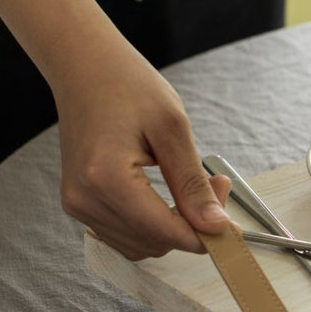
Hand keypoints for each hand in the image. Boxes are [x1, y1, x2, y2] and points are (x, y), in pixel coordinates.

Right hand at [54, 41, 232, 259]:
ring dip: (174, 227)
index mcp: (107, 179)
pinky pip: (124, 233)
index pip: (165, 233)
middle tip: (216, 185)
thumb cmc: (127, 85)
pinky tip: (168, 196)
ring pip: (140, 245)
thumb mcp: (173, 128)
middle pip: (155, 243)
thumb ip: (192, 183)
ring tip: (193, 184)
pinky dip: (153, 224)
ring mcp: (77, 203)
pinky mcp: (79, 202)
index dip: (205, 236)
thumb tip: (215, 226)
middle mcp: (84, 199)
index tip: (233, 226)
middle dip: (193, 225)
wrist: (85, 67)